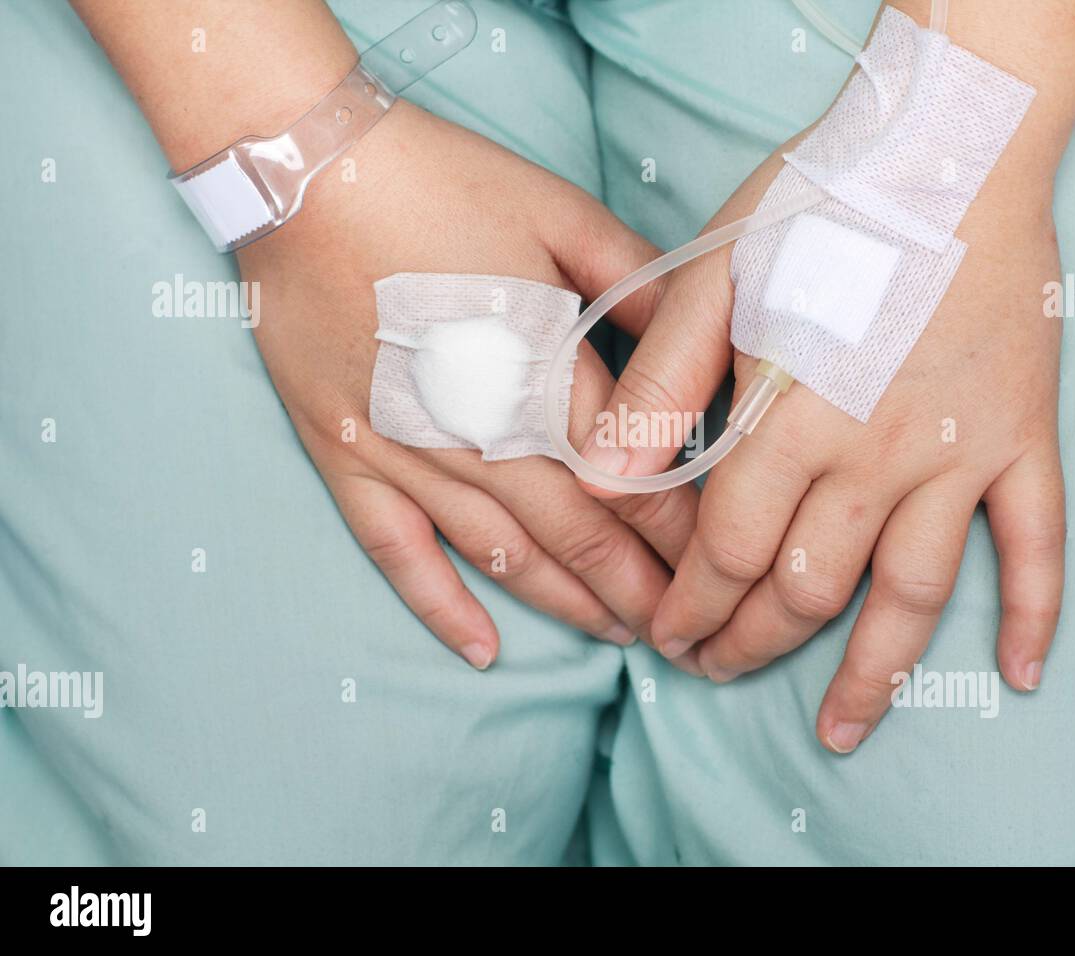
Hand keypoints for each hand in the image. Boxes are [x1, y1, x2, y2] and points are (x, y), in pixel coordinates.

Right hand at [238, 100, 696, 667]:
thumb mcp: (562, 215)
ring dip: (568, 603)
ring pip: (504, 556)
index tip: (717, 558)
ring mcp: (408, 456)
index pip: (634, 477)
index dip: (682, 526)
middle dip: (640, 586)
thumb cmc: (441, 185)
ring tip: (619, 637)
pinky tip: (483, 650)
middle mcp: (481, 435)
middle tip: (685, 625)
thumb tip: (696, 344)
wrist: (304, 175)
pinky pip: (398, 553)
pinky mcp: (348, 458)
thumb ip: (638, 288)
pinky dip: (442, 606)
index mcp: (542, 374)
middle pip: (579, 534)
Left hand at [575, 140, 1064, 750]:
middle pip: (805, 588)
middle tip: (715, 670)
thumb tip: (608, 480)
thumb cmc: (824, 200)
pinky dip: (1036, 613)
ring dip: (871, 674)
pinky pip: (1037, 543)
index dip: (691, 605)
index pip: (728, 549)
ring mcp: (958, 454)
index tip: (667, 637)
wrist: (952, 146)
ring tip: (838, 730)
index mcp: (791, 415)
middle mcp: (876, 454)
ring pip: (911, 594)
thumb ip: (660, 383)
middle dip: (750, 645)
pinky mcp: (1023, 438)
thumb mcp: (715, 275)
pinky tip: (1021, 675)